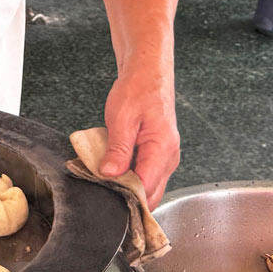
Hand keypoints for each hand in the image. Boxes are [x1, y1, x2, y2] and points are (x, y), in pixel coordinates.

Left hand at [100, 72, 179, 205]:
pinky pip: (145, 176)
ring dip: (127, 186)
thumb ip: (117, 150)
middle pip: (150, 194)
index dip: (126, 196)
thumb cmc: (138, 90)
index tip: (107, 194)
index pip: (146, 188)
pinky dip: (130, 176)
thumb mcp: (122, 118)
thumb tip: (109, 175)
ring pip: (148, 188)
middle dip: (127, 196)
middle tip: (103, 189)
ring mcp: (165, 159)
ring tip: (107, 175)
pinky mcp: (158, 157)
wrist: (148, 75)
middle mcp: (169, 158)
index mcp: (162, 149)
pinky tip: (115, 168)